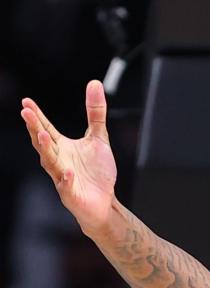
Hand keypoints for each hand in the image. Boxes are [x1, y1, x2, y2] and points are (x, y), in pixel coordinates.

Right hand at [21, 80, 117, 234]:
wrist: (104, 203)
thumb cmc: (97, 172)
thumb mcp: (98, 138)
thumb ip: (95, 113)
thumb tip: (95, 83)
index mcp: (61, 147)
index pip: (46, 128)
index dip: (37, 116)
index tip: (27, 102)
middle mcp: (58, 160)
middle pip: (43, 142)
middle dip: (34, 127)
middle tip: (26, 112)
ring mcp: (62, 177)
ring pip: (50, 162)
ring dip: (44, 149)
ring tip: (40, 135)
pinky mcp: (71, 194)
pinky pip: (66, 185)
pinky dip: (66, 179)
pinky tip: (68, 172)